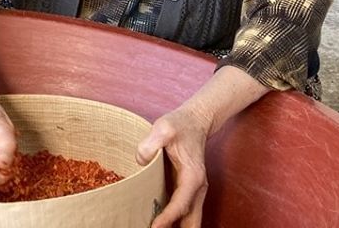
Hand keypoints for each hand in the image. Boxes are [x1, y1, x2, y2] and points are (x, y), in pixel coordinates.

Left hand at [138, 106, 211, 227]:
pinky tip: (157, 223)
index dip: (168, 218)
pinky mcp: (187, 190)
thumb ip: (151, 143)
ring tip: (152, 227)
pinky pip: (183, 212)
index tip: (154, 227)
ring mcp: (194, 191)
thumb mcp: (164, 128)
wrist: (195, 121)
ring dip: (176, 227)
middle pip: (192, 221)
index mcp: (193, 176)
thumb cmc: (180, 124)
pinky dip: (175, 221)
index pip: (181, 204)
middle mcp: (198, 188)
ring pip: (190, 220)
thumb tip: (141, 161)